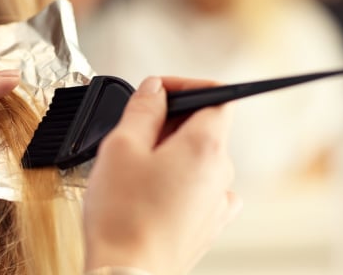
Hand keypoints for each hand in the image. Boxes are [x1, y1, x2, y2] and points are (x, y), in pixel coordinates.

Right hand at [83, 76, 241, 274]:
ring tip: (133, 169)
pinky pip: (197, 188)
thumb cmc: (124, 217)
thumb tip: (155, 89)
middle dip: (169, 120)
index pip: (217, 95)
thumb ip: (143, 109)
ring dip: (169, 151)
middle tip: (131, 133)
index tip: (157, 91)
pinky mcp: (206, 223)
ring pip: (197, 158)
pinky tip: (149, 192)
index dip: (185, 85)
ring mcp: (217, 201)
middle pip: (204, 127)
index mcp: (206, 147)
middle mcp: (221, 173)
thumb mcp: (121, 147)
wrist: (128, 273)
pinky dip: (176, 180)